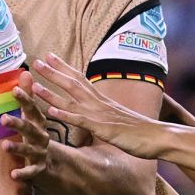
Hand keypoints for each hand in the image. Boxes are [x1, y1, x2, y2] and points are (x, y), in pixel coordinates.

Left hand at [1, 71, 51, 182]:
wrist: (52, 161)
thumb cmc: (35, 134)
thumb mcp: (32, 116)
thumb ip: (28, 97)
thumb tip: (25, 73)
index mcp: (38, 122)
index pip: (31, 109)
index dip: (24, 99)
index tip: (14, 90)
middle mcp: (41, 136)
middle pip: (29, 128)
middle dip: (17, 123)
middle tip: (2, 118)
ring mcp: (40, 153)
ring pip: (29, 150)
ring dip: (17, 148)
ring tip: (3, 146)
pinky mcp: (38, 168)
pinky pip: (31, 172)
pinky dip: (23, 173)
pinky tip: (13, 175)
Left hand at [31, 54, 164, 159]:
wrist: (160, 137)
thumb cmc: (141, 132)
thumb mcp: (119, 121)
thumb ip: (106, 117)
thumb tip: (98, 116)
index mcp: (103, 101)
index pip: (80, 79)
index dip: (64, 68)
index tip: (50, 56)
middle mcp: (100, 104)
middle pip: (72, 84)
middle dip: (53, 73)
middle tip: (35, 61)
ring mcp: (101, 116)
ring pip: (71, 101)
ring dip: (52, 93)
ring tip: (34, 85)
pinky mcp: (103, 129)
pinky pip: (81, 121)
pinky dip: (65, 116)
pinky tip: (51, 112)